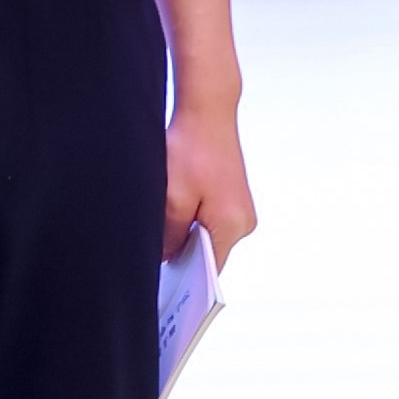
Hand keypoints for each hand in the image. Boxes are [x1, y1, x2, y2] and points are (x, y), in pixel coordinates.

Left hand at [166, 99, 256, 267]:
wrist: (208, 112)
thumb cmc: (191, 149)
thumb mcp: (173, 196)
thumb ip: (170, 232)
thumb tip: (167, 257)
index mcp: (232, 226)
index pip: (211, 268)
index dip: (188, 279)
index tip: (168, 286)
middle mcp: (244, 222)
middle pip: (209, 252)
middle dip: (183, 253)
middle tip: (154, 256)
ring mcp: (241, 210)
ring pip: (208, 234)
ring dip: (185, 233)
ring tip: (161, 228)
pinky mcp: (233, 197)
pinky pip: (211, 219)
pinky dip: (192, 219)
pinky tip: (172, 209)